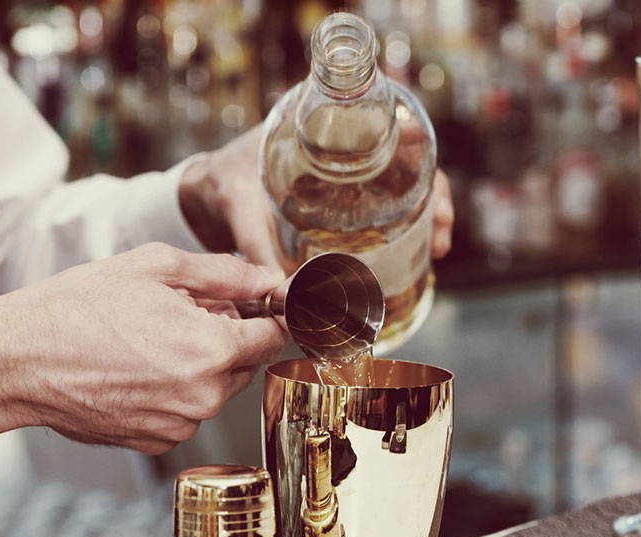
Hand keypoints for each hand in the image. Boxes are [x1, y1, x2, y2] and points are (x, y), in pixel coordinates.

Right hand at [0, 243, 289, 454]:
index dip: (269, 314)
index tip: (256, 304)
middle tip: (181, 313)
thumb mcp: (155, 267)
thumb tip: (267, 279)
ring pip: (216, 387)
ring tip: (149, 339)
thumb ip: (225, 275)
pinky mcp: (157, 441)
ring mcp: (180, 424)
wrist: (17, 360)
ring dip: (199, 363)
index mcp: (211, 349)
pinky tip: (136, 368)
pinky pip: (187, 411)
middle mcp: (203, 395)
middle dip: (227, 336)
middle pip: (246, 362)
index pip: (275, 336)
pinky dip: (174, 389)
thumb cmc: (78, 306)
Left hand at [179, 127, 454, 271]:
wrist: (198, 193)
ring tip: (437, 250)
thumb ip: (256, 248)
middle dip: (434, 201)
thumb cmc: (218, 185)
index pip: (389, 138)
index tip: (435, 197)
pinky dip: (397, 241)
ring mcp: (342, 189)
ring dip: (423, 223)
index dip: (421, 166)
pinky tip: (410, 263)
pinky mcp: (335, 217)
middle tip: (442, 236)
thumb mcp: (237, 208)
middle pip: (407, 170)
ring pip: (399, 198)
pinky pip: (377, 223)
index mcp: (323, 137)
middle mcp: (341, 160)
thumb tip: (283, 294)